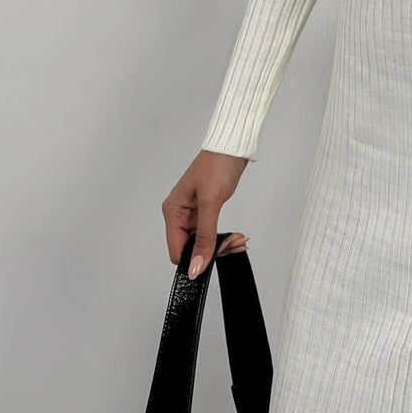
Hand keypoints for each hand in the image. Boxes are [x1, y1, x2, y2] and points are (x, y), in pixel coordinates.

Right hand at [161, 149, 248, 278]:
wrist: (232, 146)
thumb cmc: (217, 164)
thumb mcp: (211, 203)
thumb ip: (204, 237)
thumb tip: (195, 266)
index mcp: (173, 211)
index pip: (176, 250)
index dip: (193, 259)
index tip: (213, 258)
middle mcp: (180, 213)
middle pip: (191, 248)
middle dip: (212, 251)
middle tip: (232, 244)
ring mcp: (193, 212)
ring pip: (203, 242)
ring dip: (221, 245)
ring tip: (238, 240)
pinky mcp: (206, 210)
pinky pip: (211, 233)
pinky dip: (224, 237)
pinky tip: (236, 236)